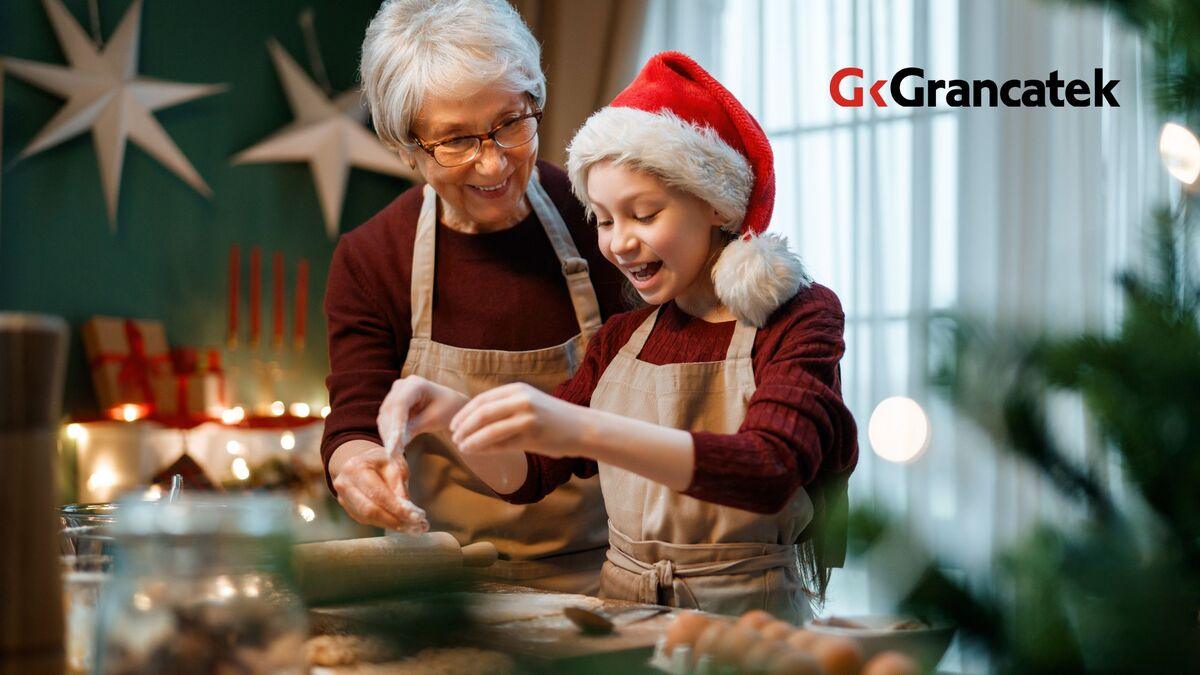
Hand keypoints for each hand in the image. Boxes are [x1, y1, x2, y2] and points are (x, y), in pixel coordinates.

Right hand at [330, 445, 428, 531]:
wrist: (361, 459)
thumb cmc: (380, 461)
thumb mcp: (395, 464)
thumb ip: (399, 486)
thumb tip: (407, 511)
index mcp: (356, 467)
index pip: (378, 493)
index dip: (396, 508)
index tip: (414, 517)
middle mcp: (345, 483)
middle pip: (369, 510)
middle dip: (393, 520)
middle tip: (413, 526)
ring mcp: (343, 497)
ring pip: (367, 518)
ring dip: (389, 524)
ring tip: (408, 525)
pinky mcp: (346, 507)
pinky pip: (365, 519)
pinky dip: (382, 522)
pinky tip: (396, 522)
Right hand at [377, 375, 469, 456]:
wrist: (451, 406)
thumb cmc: (447, 410)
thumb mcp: (433, 419)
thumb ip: (414, 428)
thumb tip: (395, 444)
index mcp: (416, 384)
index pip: (399, 404)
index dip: (395, 424)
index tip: (395, 443)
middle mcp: (402, 385)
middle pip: (389, 410)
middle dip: (389, 433)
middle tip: (392, 454)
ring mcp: (395, 393)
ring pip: (384, 416)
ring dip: (387, 436)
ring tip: (393, 454)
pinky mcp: (392, 404)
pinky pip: (386, 420)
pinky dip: (389, 434)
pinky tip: (393, 449)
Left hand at [449, 383, 589, 458]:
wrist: (582, 427)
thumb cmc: (552, 418)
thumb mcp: (528, 403)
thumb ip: (504, 407)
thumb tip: (473, 421)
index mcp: (517, 389)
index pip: (482, 400)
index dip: (464, 414)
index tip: (453, 425)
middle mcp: (521, 399)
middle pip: (482, 413)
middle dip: (463, 427)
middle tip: (453, 438)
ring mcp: (527, 416)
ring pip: (489, 430)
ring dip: (471, 440)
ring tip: (461, 447)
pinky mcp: (533, 435)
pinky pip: (502, 444)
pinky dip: (485, 449)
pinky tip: (477, 453)